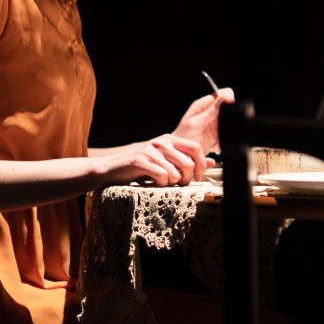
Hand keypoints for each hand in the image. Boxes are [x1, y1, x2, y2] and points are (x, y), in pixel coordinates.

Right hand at [96, 131, 214, 185]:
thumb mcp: (166, 162)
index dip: (200, 165)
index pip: (196, 148)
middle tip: (179, 184)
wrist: (112, 169)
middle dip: (186, 179)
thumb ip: (188, 161)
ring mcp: (150, 149)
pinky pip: (161, 176)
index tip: (196, 178)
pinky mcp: (139, 159)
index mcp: (170, 139)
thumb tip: (212, 162)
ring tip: (162, 183)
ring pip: (175, 173)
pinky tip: (152, 184)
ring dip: (171, 184)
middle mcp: (162, 141)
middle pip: (188, 163)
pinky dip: (160, 184)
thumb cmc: (142, 167)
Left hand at [174, 89, 231, 152]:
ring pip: (229, 123)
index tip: (230, 107)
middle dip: (228, 118)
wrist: (180, 156)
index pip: (220, 94)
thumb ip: (210, 112)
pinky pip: (226, 136)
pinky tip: (215, 146)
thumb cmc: (182, 138)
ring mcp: (214, 124)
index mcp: (202, 105)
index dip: (228, 99)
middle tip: (221, 127)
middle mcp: (209, 113)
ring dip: (226, 132)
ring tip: (217, 138)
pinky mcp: (217, 135)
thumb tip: (224, 97)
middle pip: (227, 109)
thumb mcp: (195, 124)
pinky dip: (223, 141)